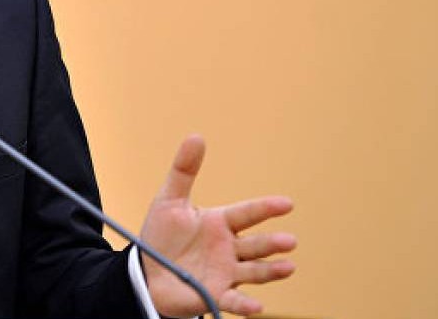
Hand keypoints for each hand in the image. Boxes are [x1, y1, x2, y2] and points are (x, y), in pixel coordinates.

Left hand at [140, 135, 295, 316]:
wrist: (148, 271)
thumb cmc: (162, 236)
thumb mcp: (169, 200)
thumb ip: (183, 170)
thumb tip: (196, 136)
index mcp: (221, 223)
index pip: (247, 213)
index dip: (266, 208)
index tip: (287, 204)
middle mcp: (229, 248)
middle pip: (256, 244)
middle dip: (272, 243)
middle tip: (289, 241)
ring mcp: (226, 272)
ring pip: (254, 271)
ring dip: (271, 271)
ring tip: (288, 267)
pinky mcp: (217, 294)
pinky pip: (234, 299)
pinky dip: (246, 304)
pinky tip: (257, 306)